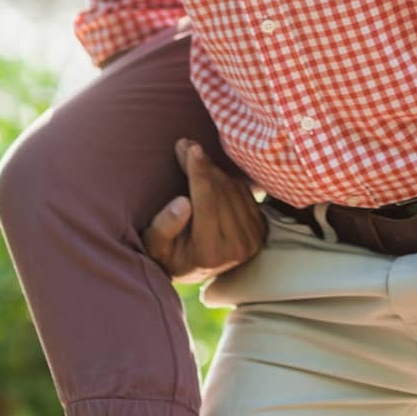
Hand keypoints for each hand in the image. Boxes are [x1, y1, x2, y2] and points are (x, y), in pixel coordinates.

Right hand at [141, 139, 267, 284]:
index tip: (190, 147)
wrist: (195, 270)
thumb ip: (164, 226)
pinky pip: (245, 192)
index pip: (208, 202)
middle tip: (186, 146)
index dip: (198, 171)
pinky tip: (212, 179)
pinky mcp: (261, 230)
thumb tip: (182, 203)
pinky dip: (228, 180)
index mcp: (210, 253)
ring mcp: (253, 239)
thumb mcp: (155, 247)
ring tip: (195, 162)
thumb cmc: (168, 255)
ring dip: (214, 171)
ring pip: (234, 188)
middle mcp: (237, 248)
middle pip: (222, 191)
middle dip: (203, 165)